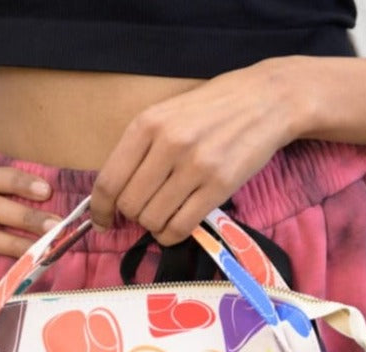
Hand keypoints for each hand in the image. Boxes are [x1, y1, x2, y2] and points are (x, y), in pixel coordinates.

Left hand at [89, 57, 303, 244]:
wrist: (265, 100)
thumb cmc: (212, 109)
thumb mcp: (167, 114)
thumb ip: (141, 148)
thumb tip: (115, 193)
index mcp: (147, 124)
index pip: (109, 181)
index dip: (100, 210)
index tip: (101, 221)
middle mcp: (168, 145)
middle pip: (130, 206)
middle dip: (132, 217)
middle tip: (146, 211)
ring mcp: (195, 166)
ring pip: (153, 220)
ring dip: (154, 227)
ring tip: (164, 217)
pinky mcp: (219, 186)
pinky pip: (181, 227)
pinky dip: (171, 236)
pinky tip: (174, 228)